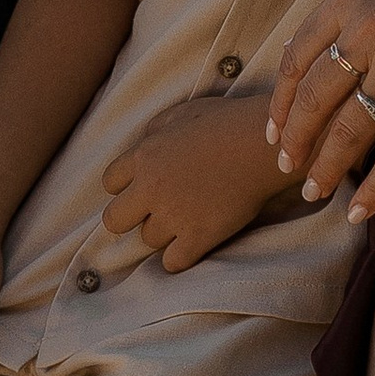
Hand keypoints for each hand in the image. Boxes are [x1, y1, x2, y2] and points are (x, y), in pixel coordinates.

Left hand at [100, 93, 284, 271]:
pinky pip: (173, 262)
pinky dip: (182, 256)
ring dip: (164, 233)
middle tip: (154, 212)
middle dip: (131, 217)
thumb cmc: (229, 123)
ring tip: (188, 219)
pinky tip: (194, 242)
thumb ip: (156, 130)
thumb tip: (145, 143)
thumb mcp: (185, 113)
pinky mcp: (199, 236)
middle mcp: (151, 188)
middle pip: (114, 220)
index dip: (126, 186)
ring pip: (148, 240)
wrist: (264, 146)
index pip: (109, 183)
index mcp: (145, 156)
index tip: (145, 186)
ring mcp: (174, 215)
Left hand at [270, 0, 374, 220]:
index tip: (274, 131)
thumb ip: (356, 17)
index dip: (280, 103)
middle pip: (314, 99)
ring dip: (327, 167)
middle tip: (288, 167)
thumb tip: (317, 60)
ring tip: (315, 191)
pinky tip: (360, 208)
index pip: (297, 60)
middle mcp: (372, 30)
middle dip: (295, 141)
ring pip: (350, 129)